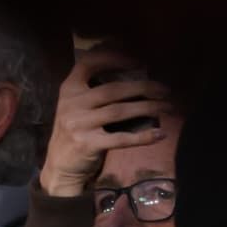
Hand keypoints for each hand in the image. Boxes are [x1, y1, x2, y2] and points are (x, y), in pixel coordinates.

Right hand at [38, 49, 171, 196]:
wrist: (60, 166)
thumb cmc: (75, 133)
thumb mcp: (76, 108)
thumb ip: (95, 94)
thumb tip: (136, 80)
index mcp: (69, 90)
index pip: (88, 64)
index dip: (113, 59)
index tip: (137, 62)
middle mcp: (71, 104)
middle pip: (113, 89)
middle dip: (143, 87)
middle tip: (165, 90)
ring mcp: (78, 124)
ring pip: (120, 111)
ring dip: (148, 108)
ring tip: (167, 107)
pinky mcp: (87, 144)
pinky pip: (121, 138)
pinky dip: (143, 136)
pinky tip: (159, 134)